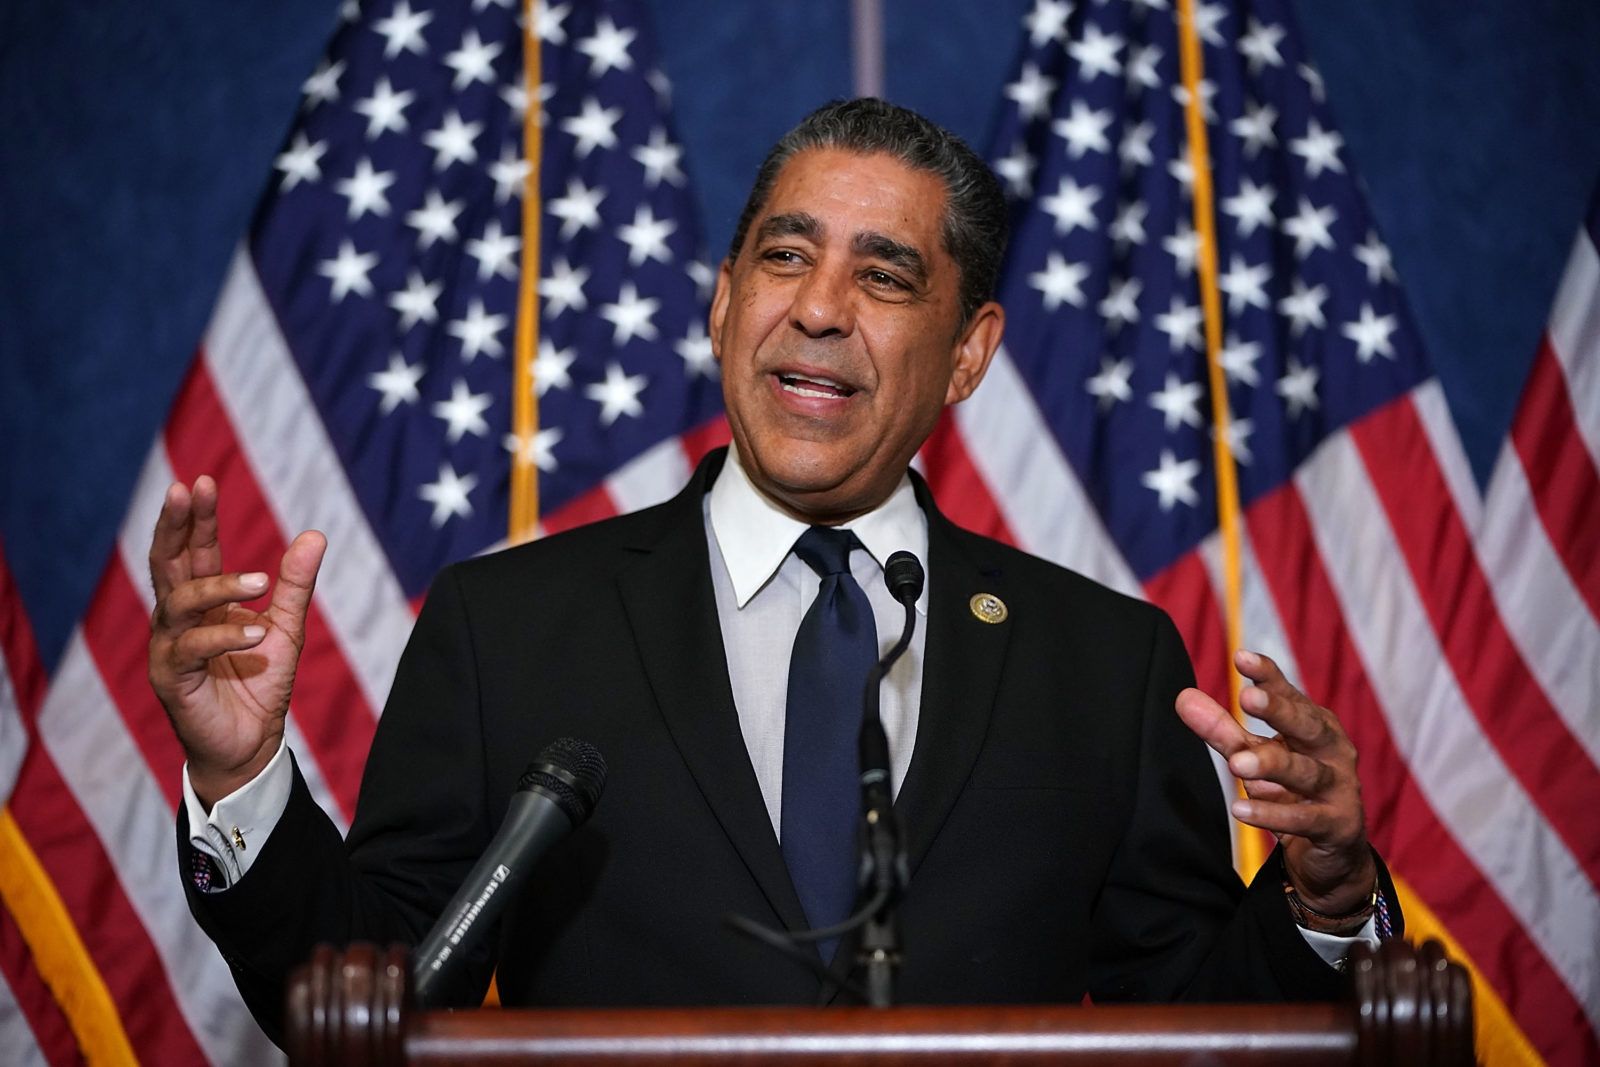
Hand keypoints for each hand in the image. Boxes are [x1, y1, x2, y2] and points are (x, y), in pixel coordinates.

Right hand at [147, 475, 325, 807]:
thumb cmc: (261, 683)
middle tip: (188, 489)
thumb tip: (315, 534)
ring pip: (179, 603)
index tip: (202, 482)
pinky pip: (192, 649)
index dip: (195, 518)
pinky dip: (224, 636)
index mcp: (202, 603)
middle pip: (168, 563)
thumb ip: (294, 584)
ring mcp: (170, 648)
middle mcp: (177, 620)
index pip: (193, 551)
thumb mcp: (286, 626)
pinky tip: (254, 633)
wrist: (252, 743)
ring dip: (219, 586)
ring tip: (260, 583)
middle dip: (178, 525)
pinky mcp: (172, 679)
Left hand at [1175, 650, 1375, 915]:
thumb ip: (1222, 729)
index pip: (1289, 695)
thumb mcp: (1254, 756)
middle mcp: (1332, 750)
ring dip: (1272, 765)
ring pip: (1306, 772)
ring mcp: (1340, 788)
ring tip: (1237, 764)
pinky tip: (1240, 808)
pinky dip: (1273, 814)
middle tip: (1246, 698)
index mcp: (1314, 725)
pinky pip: (1305, 819)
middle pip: (1307, 726)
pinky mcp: (1337, 825)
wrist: (1331, 852)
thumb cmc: (1290, 789)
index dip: (1267, 676)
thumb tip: (1182, 696)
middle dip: (1279, 711)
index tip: (1241, 656)